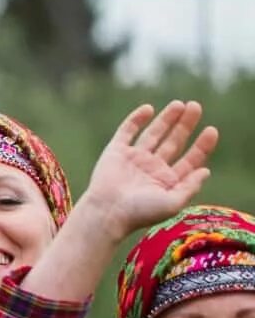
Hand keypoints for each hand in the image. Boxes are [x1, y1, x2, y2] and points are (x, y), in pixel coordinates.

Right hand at [74, 101, 218, 238]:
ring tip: (179, 104)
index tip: (211, 131)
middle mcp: (152, 168)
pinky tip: (148, 109)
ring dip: (166, 119)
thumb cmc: (139, 213)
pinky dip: (135, 120)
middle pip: (174, 142)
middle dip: (185, 125)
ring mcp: (133, 159)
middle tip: (196, 106)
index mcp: (167, 181)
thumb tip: (206, 170)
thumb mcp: (173, 203)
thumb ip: (190, 186)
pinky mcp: (115, 152)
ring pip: (153, 134)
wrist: (106, 212)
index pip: (189, 159)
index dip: (201, 146)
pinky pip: (127, 132)